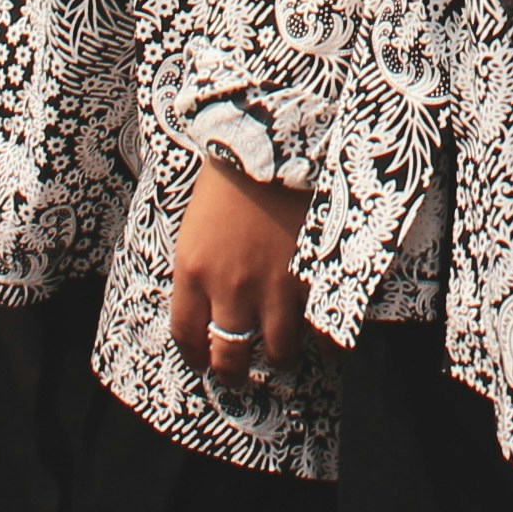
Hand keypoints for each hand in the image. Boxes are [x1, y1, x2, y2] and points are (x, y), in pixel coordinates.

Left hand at [170, 152, 323, 389]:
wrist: (273, 138)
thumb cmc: (230, 170)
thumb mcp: (196, 222)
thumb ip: (199, 266)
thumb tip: (207, 297)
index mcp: (193, 271)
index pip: (186, 335)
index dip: (196, 357)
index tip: (204, 360)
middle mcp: (230, 289)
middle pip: (229, 356)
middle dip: (233, 373)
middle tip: (240, 374)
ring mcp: (274, 287)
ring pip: (277, 352)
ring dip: (280, 358)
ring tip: (284, 355)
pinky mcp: (311, 277)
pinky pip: (320, 328)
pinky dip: (325, 341)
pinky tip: (326, 342)